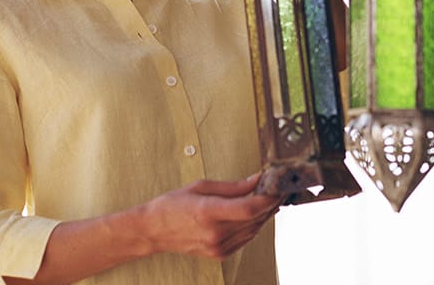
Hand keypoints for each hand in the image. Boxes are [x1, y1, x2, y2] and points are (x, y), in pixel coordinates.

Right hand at [138, 173, 279, 259]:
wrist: (154, 230)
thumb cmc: (174, 204)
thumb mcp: (201, 186)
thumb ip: (232, 186)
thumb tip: (256, 180)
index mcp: (208, 212)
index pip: (248, 208)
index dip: (267, 198)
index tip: (276, 186)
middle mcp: (215, 233)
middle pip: (254, 219)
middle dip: (270, 203)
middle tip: (278, 188)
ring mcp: (217, 247)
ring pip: (253, 230)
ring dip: (264, 215)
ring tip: (269, 199)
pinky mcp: (219, 254)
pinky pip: (245, 239)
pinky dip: (253, 226)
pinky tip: (255, 214)